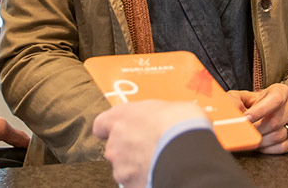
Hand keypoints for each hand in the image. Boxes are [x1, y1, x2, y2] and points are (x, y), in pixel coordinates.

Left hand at [94, 100, 209, 187]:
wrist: (186, 148)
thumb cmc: (178, 123)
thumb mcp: (164, 107)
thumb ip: (150, 116)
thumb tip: (160, 120)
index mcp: (119, 118)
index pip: (101, 125)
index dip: (112, 129)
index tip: (123, 130)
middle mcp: (114, 143)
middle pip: (115, 149)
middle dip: (130, 150)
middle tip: (151, 147)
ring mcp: (121, 167)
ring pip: (125, 168)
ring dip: (138, 166)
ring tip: (159, 161)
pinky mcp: (130, 185)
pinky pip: (135, 182)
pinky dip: (145, 179)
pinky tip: (160, 171)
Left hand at [231, 83, 287, 154]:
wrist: (255, 114)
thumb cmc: (248, 105)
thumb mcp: (237, 97)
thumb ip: (233, 102)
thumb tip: (232, 114)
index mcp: (280, 91)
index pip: (275, 99)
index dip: (260, 111)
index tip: (246, 119)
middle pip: (276, 121)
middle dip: (257, 129)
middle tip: (245, 133)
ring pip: (279, 135)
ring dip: (261, 140)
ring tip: (251, 139)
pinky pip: (284, 147)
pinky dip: (269, 149)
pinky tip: (260, 145)